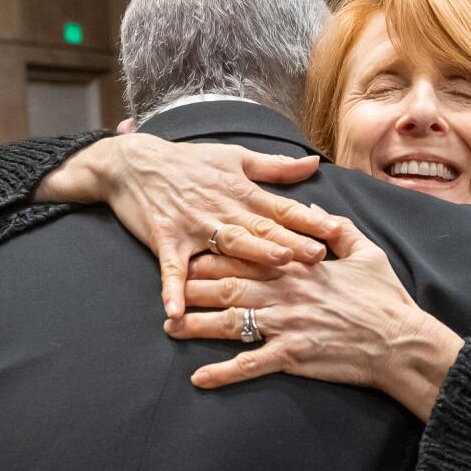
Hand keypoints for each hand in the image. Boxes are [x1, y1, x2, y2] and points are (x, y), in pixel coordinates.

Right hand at [36, 134, 332, 318]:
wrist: (135, 163)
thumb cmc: (189, 161)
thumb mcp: (236, 158)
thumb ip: (276, 167)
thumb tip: (314, 163)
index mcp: (243, 193)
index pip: (282, 209)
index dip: (309, 221)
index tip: (334, 233)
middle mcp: (224, 210)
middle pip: (262, 229)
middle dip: (290, 243)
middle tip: (315, 259)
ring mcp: (195, 226)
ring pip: (228, 245)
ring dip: (248, 259)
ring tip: (270, 273)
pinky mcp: (167, 240)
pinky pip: (171, 270)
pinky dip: (173, 290)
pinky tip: (178, 312)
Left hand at [164, 217, 464, 419]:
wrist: (400, 342)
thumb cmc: (386, 299)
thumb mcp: (366, 252)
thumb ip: (336, 227)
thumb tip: (310, 209)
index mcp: (300, 267)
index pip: (250, 253)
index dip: (218, 251)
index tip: (194, 247)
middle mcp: (286, 293)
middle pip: (228, 285)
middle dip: (194, 286)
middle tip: (169, 285)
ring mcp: (285, 326)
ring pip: (230, 323)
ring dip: (197, 326)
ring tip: (170, 328)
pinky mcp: (291, 357)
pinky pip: (249, 366)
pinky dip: (222, 373)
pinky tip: (198, 379)